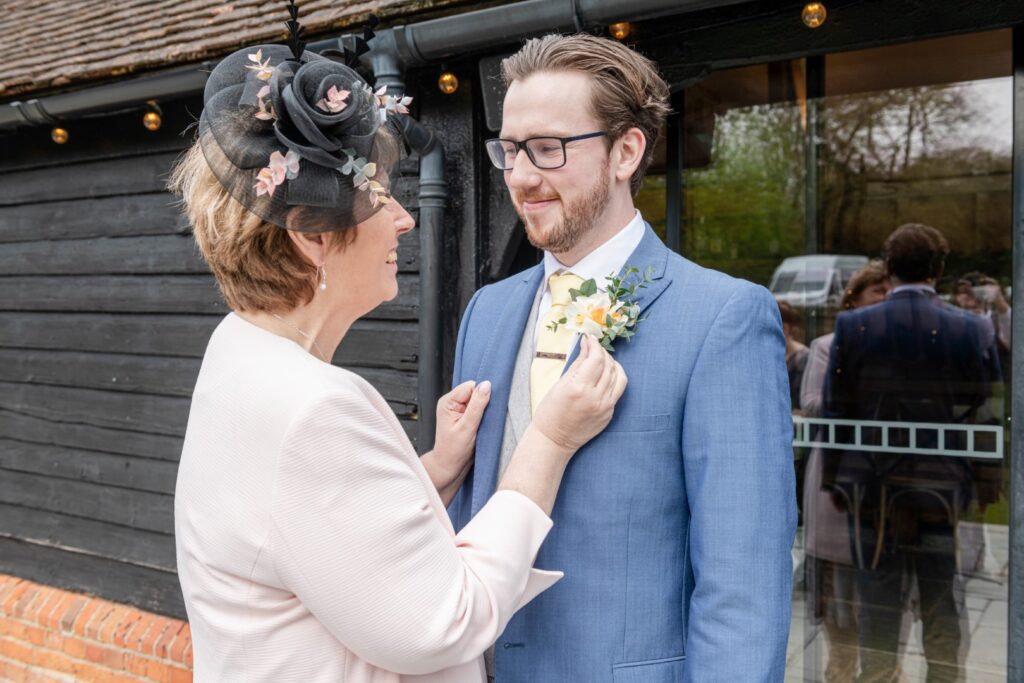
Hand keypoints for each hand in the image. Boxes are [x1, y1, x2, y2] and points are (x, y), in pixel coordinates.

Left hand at [431, 380, 490, 475]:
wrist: (450, 466)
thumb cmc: (453, 450)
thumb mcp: (467, 427)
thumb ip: (477, 405)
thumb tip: (486, 385)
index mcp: (447, 402)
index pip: (470, 386)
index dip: (480, 396)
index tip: (483, 411)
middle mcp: (452, 403)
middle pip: (475, 392)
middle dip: (482, 404)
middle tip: (480, 420)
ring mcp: (459, 410)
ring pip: (478, 401)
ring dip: (483, 412)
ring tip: (479, 425)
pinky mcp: (465, 416)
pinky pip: (479, 409)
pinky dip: (483, 417)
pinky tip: (480, 426)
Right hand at [531, 334, 626, 454]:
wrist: (554, 440)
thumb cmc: (550, 411)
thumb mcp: (560, 384)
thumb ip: (578, 363)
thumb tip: (587, 345)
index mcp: (579, 388)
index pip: (596, 359)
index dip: (595, 345)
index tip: (590, 338)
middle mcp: (595, 398)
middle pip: (609, 366)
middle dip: (603, 353)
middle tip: (594, 348)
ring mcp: (605, 408)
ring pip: (619, 377)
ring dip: (613, 364)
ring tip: (602, 360)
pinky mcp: (609, 414)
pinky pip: (617, 392)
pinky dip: (613, 379)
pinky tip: (605, 376)